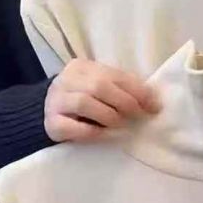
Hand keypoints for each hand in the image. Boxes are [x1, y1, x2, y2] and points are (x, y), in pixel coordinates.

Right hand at [44, 58, 160, 142]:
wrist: (48, 115)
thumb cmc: (83, 101)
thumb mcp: (100, 88)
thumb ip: (121, 88)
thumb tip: (152, 100)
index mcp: (81, 67)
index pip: (113, 74)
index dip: (136, 90)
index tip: (153, 106)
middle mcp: (66, 80)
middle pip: (99, 86)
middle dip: (124, 102)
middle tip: (138, 116)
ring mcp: (55, 101)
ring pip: (84, 103)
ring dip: (108, 116)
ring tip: (120, 125)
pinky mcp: (51, 123)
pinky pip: (72, 127)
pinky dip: (92, 131)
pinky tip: (104, 135)